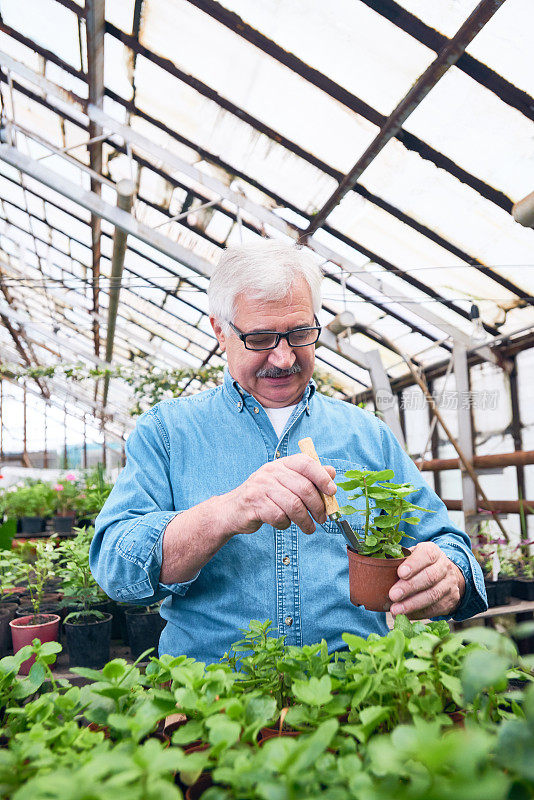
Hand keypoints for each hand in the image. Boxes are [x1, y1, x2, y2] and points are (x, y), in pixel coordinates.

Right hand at [221, 455, 335, 535]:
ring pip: (294, 505)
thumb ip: (308, 477)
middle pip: (304, 488)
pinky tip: (284, 523)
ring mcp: (261, 487)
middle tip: (323, 518)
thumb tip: (331, 472)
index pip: (306, 463)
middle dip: (318, 507)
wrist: (233, 509)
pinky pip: (280, 517)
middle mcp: (271, 472)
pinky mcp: (255, 504)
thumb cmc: (265, 496)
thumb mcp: (285, 482)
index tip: (332, 491)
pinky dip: (286, 524)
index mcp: (281, 464)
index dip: (322, 477)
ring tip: (309, 528)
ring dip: (305, 521)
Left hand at [388, 541, 464, 618]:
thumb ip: (399, 560)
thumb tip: (378, 569)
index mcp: (433, 551)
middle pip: (429, 577)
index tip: (400, 573)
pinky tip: (406, 615)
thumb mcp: (412, 556)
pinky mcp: (451, 600)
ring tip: (396, 610)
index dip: (413, 564)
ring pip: (433, 595)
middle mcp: (444, 566)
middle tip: (393, 595)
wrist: (446, 576)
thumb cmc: (420, 565)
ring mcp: (450, 584)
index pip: (426, 555)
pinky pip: (435, 609)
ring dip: (412, 604)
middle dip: (410, 587)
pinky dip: (419, 613)